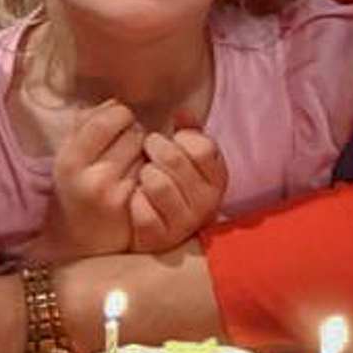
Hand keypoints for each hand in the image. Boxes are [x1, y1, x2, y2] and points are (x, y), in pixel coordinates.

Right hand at [43, 100, 145, 256]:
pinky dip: (153, 173)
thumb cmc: (74, 192)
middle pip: (134, 133)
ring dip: (147, 153)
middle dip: (135, 135)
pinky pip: (155, 174)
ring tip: (133, 165)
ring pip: (149, 153)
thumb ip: (85, 125)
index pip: (108, 117)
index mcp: (69, 160)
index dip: (119, 115)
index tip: (117, 123)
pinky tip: (142, 182)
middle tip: (126, 147)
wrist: (76, 246)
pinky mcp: (137, 210)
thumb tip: (113, 102)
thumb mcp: (68, 157)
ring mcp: (118, 197)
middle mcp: (92, 179)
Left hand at [129, 121, 227, 251]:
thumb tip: (181, 113)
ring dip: (145, 174)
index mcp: (217, 179)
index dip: (182, 138)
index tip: (172, 138)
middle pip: (176, 160)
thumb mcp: (185, 153)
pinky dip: (135, 202)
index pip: (203, 148)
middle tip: (149, 150)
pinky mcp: (159, 240)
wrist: (150, 225)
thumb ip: (189, 131)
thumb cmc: (170, 180)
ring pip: (158, 184)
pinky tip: (135, 200)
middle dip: (156, 148)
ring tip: (143, 177)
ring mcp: (184, 224)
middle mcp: (207, 204)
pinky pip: (143, 212)